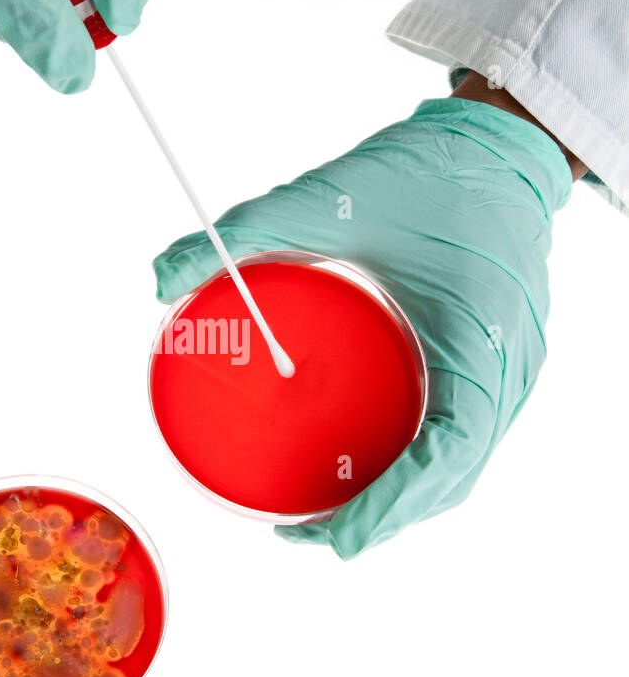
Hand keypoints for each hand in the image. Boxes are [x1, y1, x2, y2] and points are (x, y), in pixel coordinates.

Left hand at [153, 97, 572, 556]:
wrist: (501, 139)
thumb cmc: (432, 166)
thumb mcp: (333, 196)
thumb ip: (247, 231)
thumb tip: (163, 273)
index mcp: (479, 339)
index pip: (448, 457)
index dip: (391, 507)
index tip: (334, 537)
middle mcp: (508, 369)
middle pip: (452, 479)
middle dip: (384, 518)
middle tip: (306, 531)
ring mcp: (512, 369)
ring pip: (460, 464)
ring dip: (402, 497)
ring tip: (332, 511)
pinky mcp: (501, 360)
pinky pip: (462, 432)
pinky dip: (417, 462)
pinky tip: (368, 460)